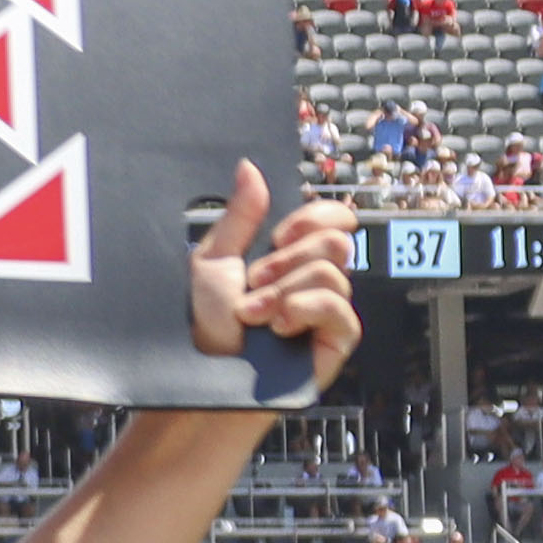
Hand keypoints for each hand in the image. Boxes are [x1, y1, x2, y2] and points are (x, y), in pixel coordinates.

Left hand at [189, 160, 360, 396]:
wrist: (204, 375)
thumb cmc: (206, 324)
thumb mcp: (214, 260)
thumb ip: (240, 215)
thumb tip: (250, 167)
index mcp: (292, 258)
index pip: (333, 219)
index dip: (313, 218)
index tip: (278, 237)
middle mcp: (316, 281)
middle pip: (335, 242)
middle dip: (286, 260)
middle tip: (254, 282)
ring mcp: (330, 311)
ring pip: (332, 272)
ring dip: (282, 291)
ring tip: (255, 315)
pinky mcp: (338, 339)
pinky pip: (338, 306)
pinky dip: (300, 310)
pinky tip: (277, 329)